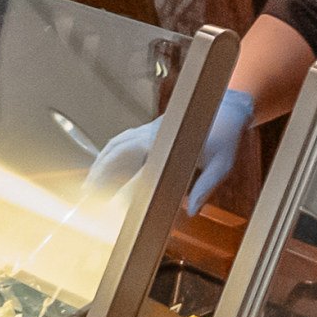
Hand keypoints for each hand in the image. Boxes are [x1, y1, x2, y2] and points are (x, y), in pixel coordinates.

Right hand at [85, 88, 257, 215]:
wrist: (228, 104)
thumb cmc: (226, 133)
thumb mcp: (223, 164)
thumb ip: (205, 187)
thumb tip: (191, 211)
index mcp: (170, 143)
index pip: (142, 172)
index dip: (126, 192)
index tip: (114, 208)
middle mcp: (154, 134)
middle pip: (118, 154)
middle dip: (100, 175)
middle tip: (88, 195)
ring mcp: (150, 129)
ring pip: (116, 145)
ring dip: (100, 164)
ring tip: (89, 185)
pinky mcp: (149, 128)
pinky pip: (122, 140)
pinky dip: (109, 153)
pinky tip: (103, 166)